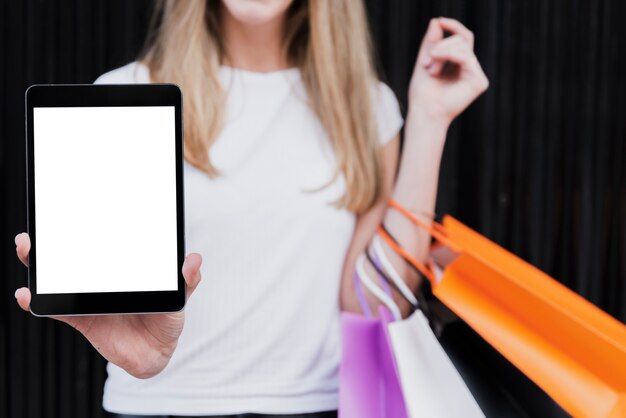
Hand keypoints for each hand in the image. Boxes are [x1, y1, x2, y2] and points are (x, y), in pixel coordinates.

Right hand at [14, 232, 201, 378]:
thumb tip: (193, 260)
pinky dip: (39, 303)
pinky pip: (57, 310)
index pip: (101, 246)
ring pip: (59, 279)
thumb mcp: (179, 296)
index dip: (85, 230)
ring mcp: (89, 299)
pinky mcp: (82, 319)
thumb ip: (186, 279)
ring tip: (28, 250)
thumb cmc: (166, 320)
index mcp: (123, 272)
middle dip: (52, 242)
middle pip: (72, 258)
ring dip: (41, 265)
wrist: (156, 354)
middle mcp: (102, 282)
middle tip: (37, 230)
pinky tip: (26, 295)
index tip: (70, 211)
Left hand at [409, 17, 488, 125]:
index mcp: (459, 65)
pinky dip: (449, 56)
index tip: (440, 21)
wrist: (424, 112)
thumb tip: (437, 20)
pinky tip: (437, 67)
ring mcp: (476, 75)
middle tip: (425, 63)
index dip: (453, 26)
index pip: (462, 38)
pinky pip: (466, 57)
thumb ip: (432, 42)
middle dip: (440, 46)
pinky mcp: (479, 82)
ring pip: (463, 46)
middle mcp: (470, 69)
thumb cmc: (423, 92)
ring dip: (441, 53)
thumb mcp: (425, 61)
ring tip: (430, 69)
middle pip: (462, 40)